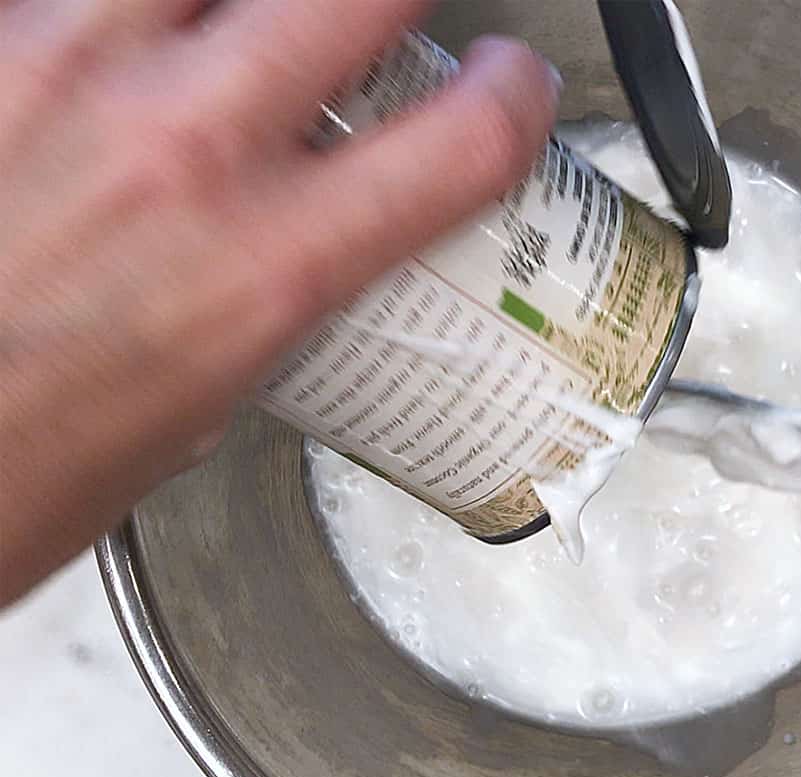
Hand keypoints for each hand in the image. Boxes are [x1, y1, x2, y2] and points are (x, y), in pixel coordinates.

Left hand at [0, 1, 559, 602]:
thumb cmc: (2, 469)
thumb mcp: (199, 405)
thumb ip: (261, 296)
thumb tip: (291, 246)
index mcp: (260, 268)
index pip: (463, 139)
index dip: (512, 96)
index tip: (503, 87)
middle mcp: (175, 148)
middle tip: (387, 22)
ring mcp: (56, 69)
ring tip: (239, 37)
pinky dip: (112, 25)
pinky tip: (110, 63)